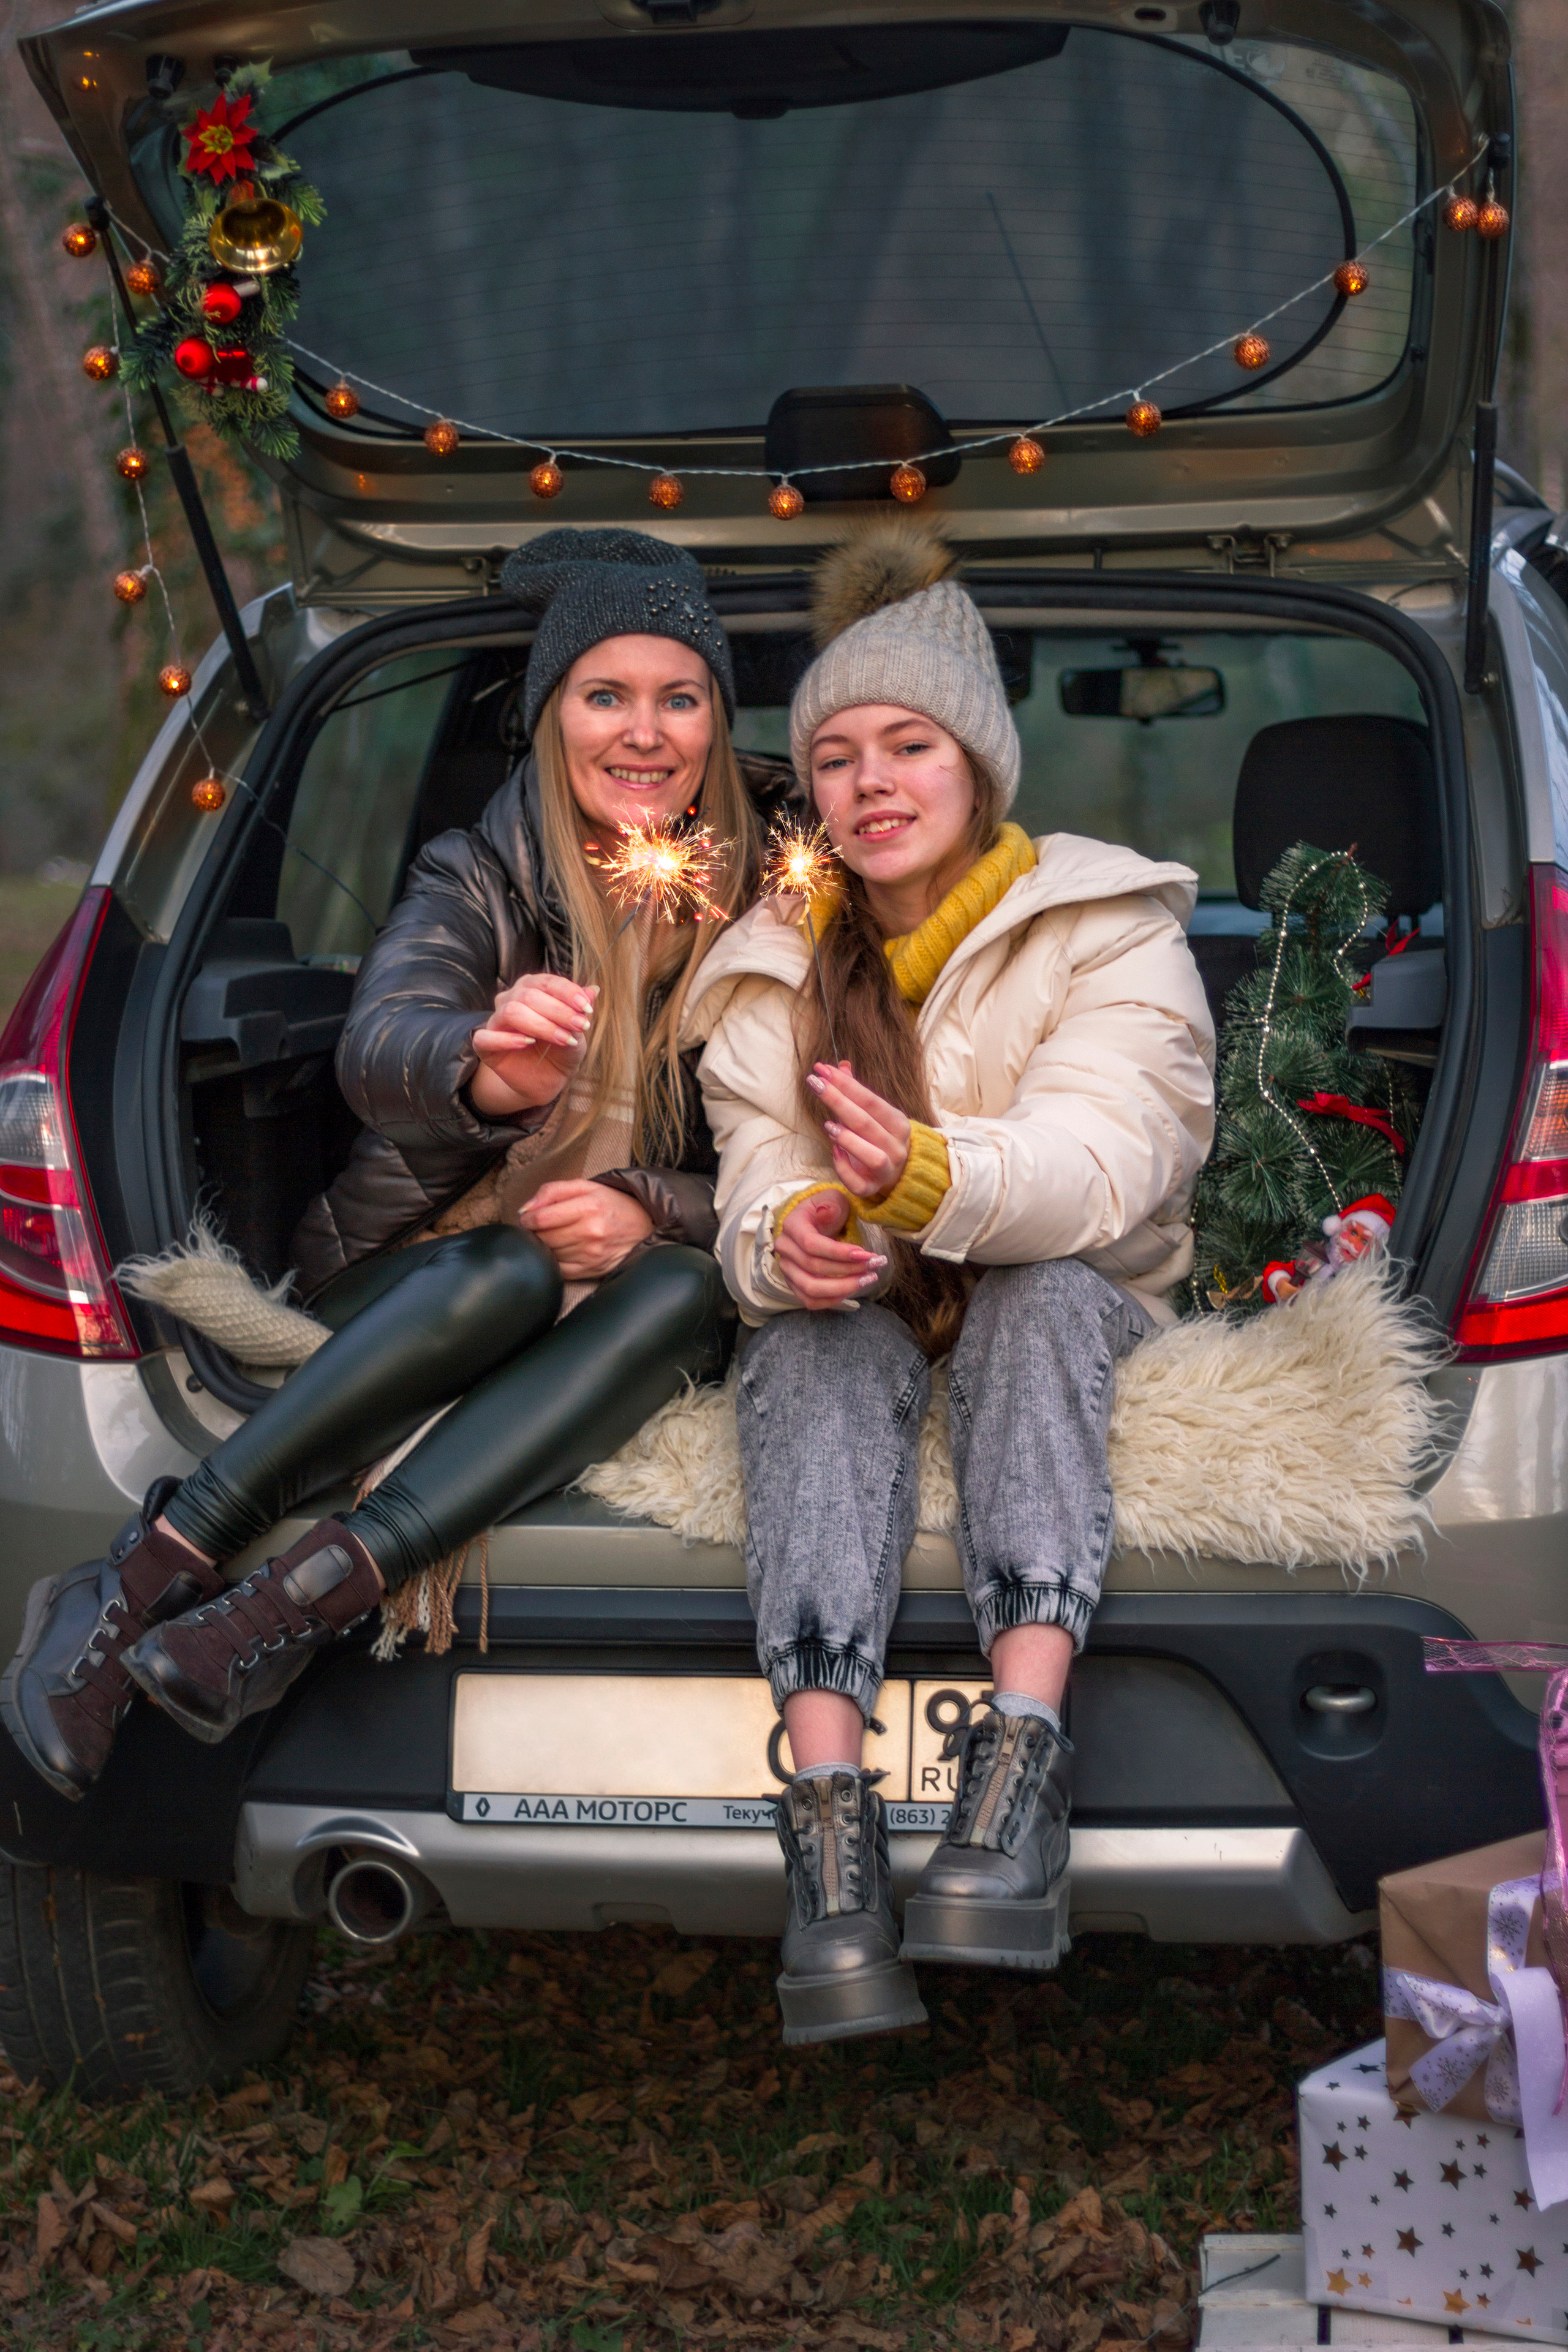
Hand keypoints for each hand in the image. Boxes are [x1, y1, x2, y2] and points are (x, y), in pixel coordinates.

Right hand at [470, 976, 596, 1114]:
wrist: (547, 1080)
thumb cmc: (560, 1049)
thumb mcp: (576, 1031)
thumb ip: (580, 1010)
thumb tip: (593, 990)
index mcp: (531, 988)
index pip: (546, 982)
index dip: (567, 992)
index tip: (587, 1008)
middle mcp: (510, 999)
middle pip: (528, 995)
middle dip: (559, 1011)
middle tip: (581, 1027)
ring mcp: (495, 1021)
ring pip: (511, 1012)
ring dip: (541, 1025)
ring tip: (564, 1039)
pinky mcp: (484, 1045)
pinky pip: (486, 1037)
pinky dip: (507, 1039)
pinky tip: (527, 1043)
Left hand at [518, 1179, 653, 1280]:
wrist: (644, 1226)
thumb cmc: (613, 1204)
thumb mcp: (586, 1186)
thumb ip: (552, 1191)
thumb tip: (525, 1209)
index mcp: (588, 1207)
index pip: (542, 1218)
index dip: (528, 1219)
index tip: (528, 1218)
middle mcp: (590, 1232)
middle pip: (543, 1237)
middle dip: (535, 1232)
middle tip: (540, 1226)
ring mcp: (591, 1254)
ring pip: (550, 1254)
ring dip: (545, 1245)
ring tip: (555, 1236)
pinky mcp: (591, 1270)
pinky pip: (559, 1269)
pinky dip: (554, 1260)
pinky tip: (562, 1250)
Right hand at [775, 1188, 886, 1310]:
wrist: (816, 1222)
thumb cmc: (828, 1210)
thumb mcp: (832, 1199)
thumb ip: (831, 1205)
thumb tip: (826, 1212)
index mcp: (792, 1225)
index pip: (811, 1244)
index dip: (839, 1252)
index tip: (865, 1254)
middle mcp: (784, 1249)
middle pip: (813, 1268)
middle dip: (848, 1270)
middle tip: (874, 1266)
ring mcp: (787, 1269)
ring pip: (810, 1289)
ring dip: (842, 1288)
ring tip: (867, 1279)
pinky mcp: (794, 1284)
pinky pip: (810, 1301)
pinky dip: (833, 1299)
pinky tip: (853, 1289)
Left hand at [805, 1061, 911, 1198]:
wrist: (896, 1174)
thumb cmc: (878, 1138)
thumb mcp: (872, 1114)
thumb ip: (855, 1092)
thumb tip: (840, 1065)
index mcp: (897, 1123)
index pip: (872, 1100)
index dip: (846, 1085)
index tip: (822, 1070)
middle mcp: (896, 1146)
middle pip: (867, 1123)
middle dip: (838, 1101)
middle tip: (814, 1084)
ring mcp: (887, 1169)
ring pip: (873, 1156)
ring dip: (849, 1139)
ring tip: (828, 1125)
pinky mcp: (872, 1188)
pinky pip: (858, 1183)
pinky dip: (845, 1169)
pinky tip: (834, 1152)